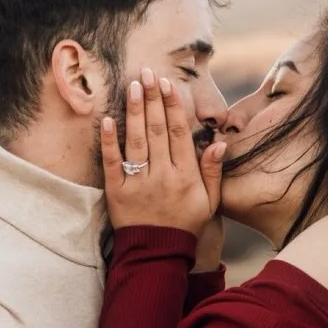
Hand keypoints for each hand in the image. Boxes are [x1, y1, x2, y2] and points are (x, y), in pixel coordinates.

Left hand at [101, 70, 225, 236]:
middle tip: (148, 73)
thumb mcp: (209, 201)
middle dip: (153, 99)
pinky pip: (112, 162)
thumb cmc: (185, 224)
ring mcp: (138, 183)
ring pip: (136, 141)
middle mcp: (163, 176)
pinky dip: (109, 141)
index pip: (179, 133)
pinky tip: (108, 119)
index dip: (173, 107)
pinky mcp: (117, 192)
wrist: (157, 254)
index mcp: (186, 176)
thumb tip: (219, 143)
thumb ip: (212, 171)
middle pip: (157, 130)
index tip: (168, 84)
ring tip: (133, 86)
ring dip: (135, 111)